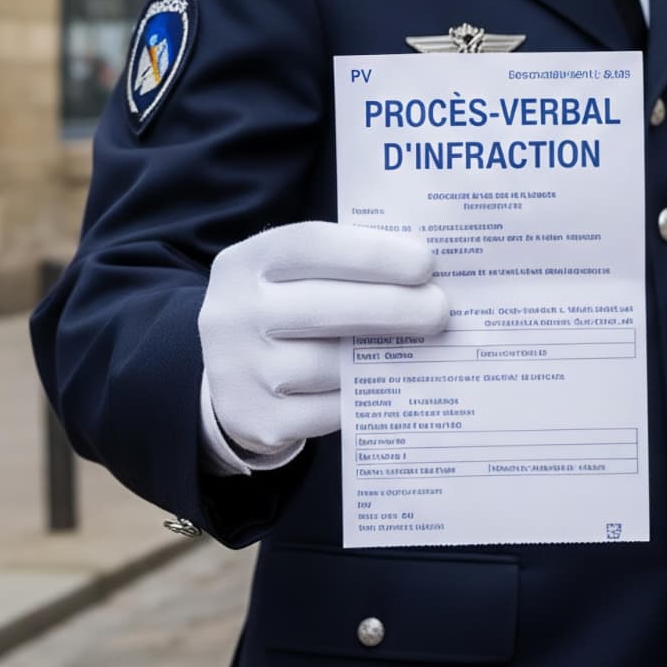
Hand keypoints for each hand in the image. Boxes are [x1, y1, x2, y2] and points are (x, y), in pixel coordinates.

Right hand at [199, 222, 448, 459]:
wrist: (226, 372)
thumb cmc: (287, 306)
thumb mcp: (297, 273)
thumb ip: (348, 265)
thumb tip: (429, 274)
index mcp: (246, 263)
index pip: (312, 246)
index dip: (373, 253)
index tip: (424, 263)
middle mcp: (234, 314)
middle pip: (326, 307)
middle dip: (395, 307)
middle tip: (441, 309)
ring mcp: (240, 371)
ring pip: (332, 364)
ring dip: (387, 355)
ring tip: (428, 345)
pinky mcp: (258, 420)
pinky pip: (330, 410)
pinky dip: (369, 396)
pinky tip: (396, 381)